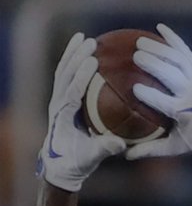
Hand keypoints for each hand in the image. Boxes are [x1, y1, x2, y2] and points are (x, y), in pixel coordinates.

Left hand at [38, 32, 125, 190]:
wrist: (60, 167)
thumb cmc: (76, 164)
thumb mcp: (91, 158)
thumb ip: (104, 149)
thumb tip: (121, 144)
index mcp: (63, 114)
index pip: (72, 89)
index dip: (81, 74)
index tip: (93, 60)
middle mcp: (57, 103)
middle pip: (65, 73)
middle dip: (76, 56)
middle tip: (91, 42)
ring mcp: (58, 100)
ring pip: (63, 71)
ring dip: (72, 53)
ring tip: (84, 38)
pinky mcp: (62, 100)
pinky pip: (66, 76)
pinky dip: (73, 62)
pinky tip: (84, 53)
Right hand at [127, 23, 191, 160]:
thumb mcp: (175, 148)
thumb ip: (151, 149)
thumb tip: (125, 155)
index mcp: (184, 113)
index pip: (163, 102)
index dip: (149, 94)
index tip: (134, 88)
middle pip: (170, 75)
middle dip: (153, 64)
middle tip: (135, 56)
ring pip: (177, 60)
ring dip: (159, 48)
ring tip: (140, 42)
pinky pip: (186, 51)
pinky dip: (174, 38)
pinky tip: (160, 28)